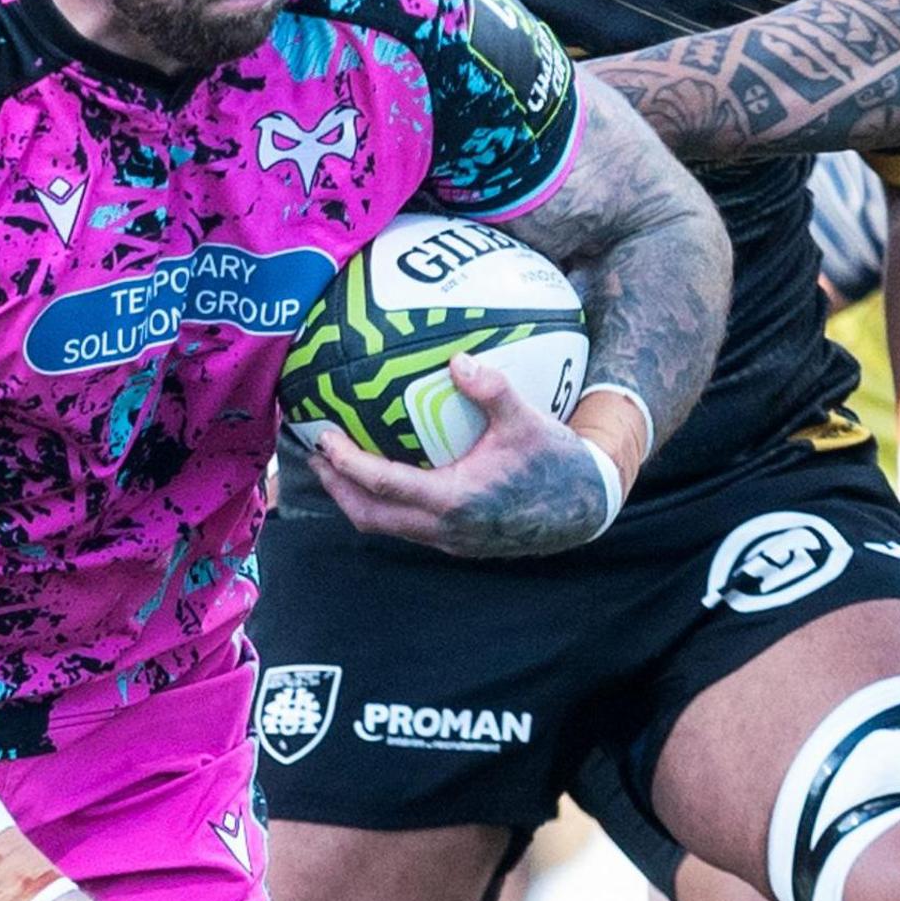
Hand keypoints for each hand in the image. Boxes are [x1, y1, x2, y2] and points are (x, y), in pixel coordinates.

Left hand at [310, 354, 615, 558]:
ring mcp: (449, 540)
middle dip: (336, 487)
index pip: (383, 485)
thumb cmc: (556, 463)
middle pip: (370, 516)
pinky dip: (383, 502)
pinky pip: (406, 525)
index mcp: (453, 501)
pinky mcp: (456, 541)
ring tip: (336, 466)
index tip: (322, 439)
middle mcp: (443, 529)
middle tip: (314, 454)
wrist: (585, 508)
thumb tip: (458, 360)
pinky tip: (383, 473)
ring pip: (386, 526)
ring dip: (356, 498)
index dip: (346, 463)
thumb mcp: (528, 421)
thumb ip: (492, 390)